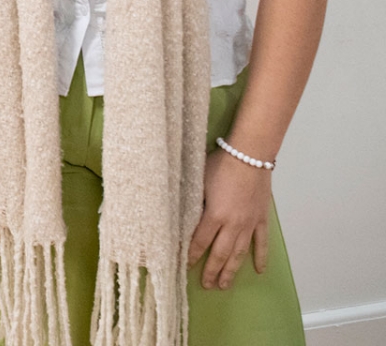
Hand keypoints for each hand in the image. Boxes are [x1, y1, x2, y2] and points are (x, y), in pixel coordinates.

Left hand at [188, 148, 271, 289]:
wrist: (249, 156)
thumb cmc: (221, 164)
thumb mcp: (198, 178)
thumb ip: (192, 197)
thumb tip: (179, 209)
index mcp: (214, 215)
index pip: (200, 241)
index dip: (192, 255)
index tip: (185, 266)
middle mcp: (232, 225)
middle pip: (220, 253)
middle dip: (211, 271)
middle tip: (206, 285)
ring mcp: (249, 224)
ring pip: (239, 254)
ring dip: (231, 270)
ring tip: (224, 285)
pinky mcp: (261, 219)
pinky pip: (261, 243)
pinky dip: (260, 257)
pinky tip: (258, 270)